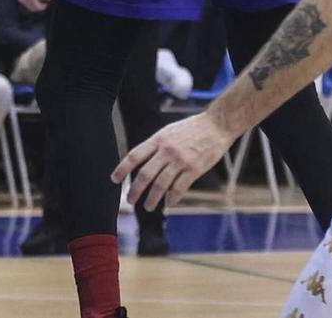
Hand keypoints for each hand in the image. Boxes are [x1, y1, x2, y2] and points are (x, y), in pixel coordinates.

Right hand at [19, 0, 50, 12]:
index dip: (43, 7)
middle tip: (43, 4)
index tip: (46, 4)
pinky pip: (26, 5)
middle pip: (34, 9)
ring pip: (30, 8)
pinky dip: (31, 4)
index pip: (38, 7)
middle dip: (39, 8)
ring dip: (35, 6)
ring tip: (38, 1)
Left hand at [114, 111, 234, 210]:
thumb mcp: (169, 131)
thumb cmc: (192, 128)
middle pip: (145, 173)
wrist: (216, 125)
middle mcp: (167, 150)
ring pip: (161, 184)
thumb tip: (142, 162)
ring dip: (153, 198)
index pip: (135, 155)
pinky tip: (168, 203)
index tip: (115, 180)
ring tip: (148, 206)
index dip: (123, 169)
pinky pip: (179, 188)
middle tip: (130, 200)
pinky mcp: (194, 169)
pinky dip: (172, 198)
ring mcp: (180, 160)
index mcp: (158, 139)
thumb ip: (156, 146)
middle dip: (135, 189)